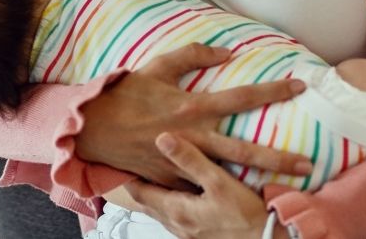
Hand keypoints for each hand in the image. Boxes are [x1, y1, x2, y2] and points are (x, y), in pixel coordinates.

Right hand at [75, 43, 310, 188]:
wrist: (93, 126)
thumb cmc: (125, 92)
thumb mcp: (158, 64)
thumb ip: (193, 54)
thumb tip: (227, 51)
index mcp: (193, 106)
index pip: (243, 97)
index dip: (273, 91)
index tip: (300, 87)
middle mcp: (193, 136)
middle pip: (244, 151)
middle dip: (278, 158)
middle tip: (307, 163)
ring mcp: (183, 161)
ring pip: (227, 176)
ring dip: (256, 181)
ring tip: (282, 190)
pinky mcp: (171, 178)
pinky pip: (198, 185)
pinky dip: (218, 191)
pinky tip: (240, 197)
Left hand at [125, 132, 287, 238]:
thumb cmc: (246, 216)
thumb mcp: (217, 183)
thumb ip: (190, 159)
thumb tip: (163, 137)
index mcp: (175, 210)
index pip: (139, 191)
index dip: (127, 174)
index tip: (119, 157)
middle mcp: (176, 225)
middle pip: (147, 203)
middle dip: (138, 185)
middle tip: (129, 164)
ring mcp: (189, 234)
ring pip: (162, 211)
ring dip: (155, 195)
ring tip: (150, 176)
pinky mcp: (201, 236)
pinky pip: (178, 218)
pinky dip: (172, 204)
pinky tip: (182, 196)